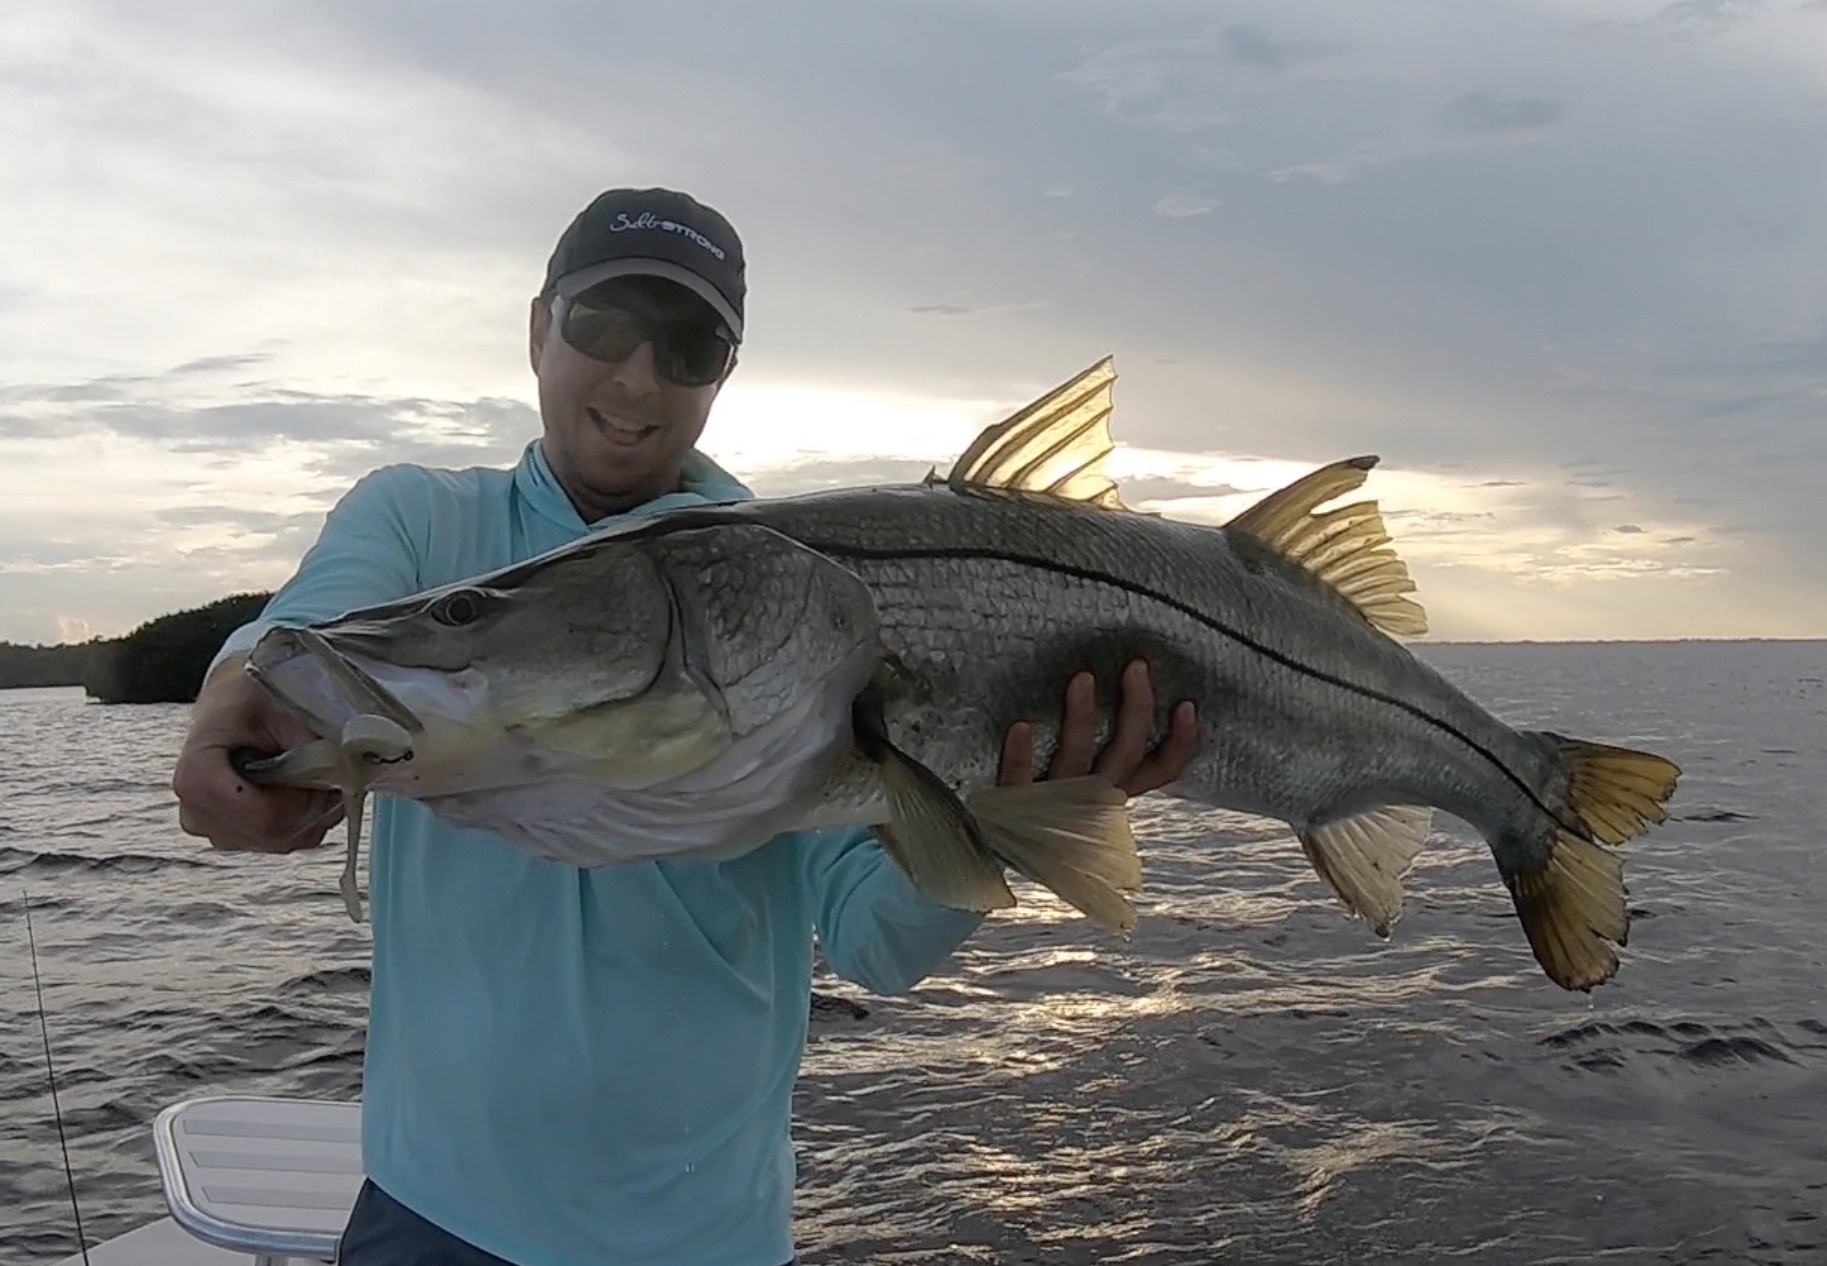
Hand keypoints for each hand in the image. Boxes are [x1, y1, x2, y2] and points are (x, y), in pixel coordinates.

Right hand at [171, 655, 343, 852]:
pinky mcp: (237, 837)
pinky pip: (285, 841)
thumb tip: (338, 770)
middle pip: (271, 834)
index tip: (315, 770)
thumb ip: (306, 740)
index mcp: (197, 773)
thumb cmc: (251, 697)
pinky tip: (307, 787)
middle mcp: (197, 810)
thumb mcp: (280, 704)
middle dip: (310, 804)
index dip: (297, 800)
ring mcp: (216, 829)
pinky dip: (307, 818)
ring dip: (311, 810)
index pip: (256, 816)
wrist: (236, 701)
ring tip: (314, 770)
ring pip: (282, 841)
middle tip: (326, 767)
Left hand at [998, 659, 1197, 794]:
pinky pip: (1019, 781)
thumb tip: (1125, 689)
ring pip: (1077, 762)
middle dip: (1137, 708)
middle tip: (1136, 666)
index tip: (1186, 704)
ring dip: (1083, 718)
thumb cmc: (1037, 798)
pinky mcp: (1013, 808)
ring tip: (1082, 677)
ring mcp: (1053, 804)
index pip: (1160, 771)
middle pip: (1126, 754)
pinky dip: (1020, 754)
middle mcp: (1090, 797)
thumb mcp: (1079, 779)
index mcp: (1111, 790)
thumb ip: (1102, 747)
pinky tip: (1021, 725)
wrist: (984, 843)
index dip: (1180, 743)